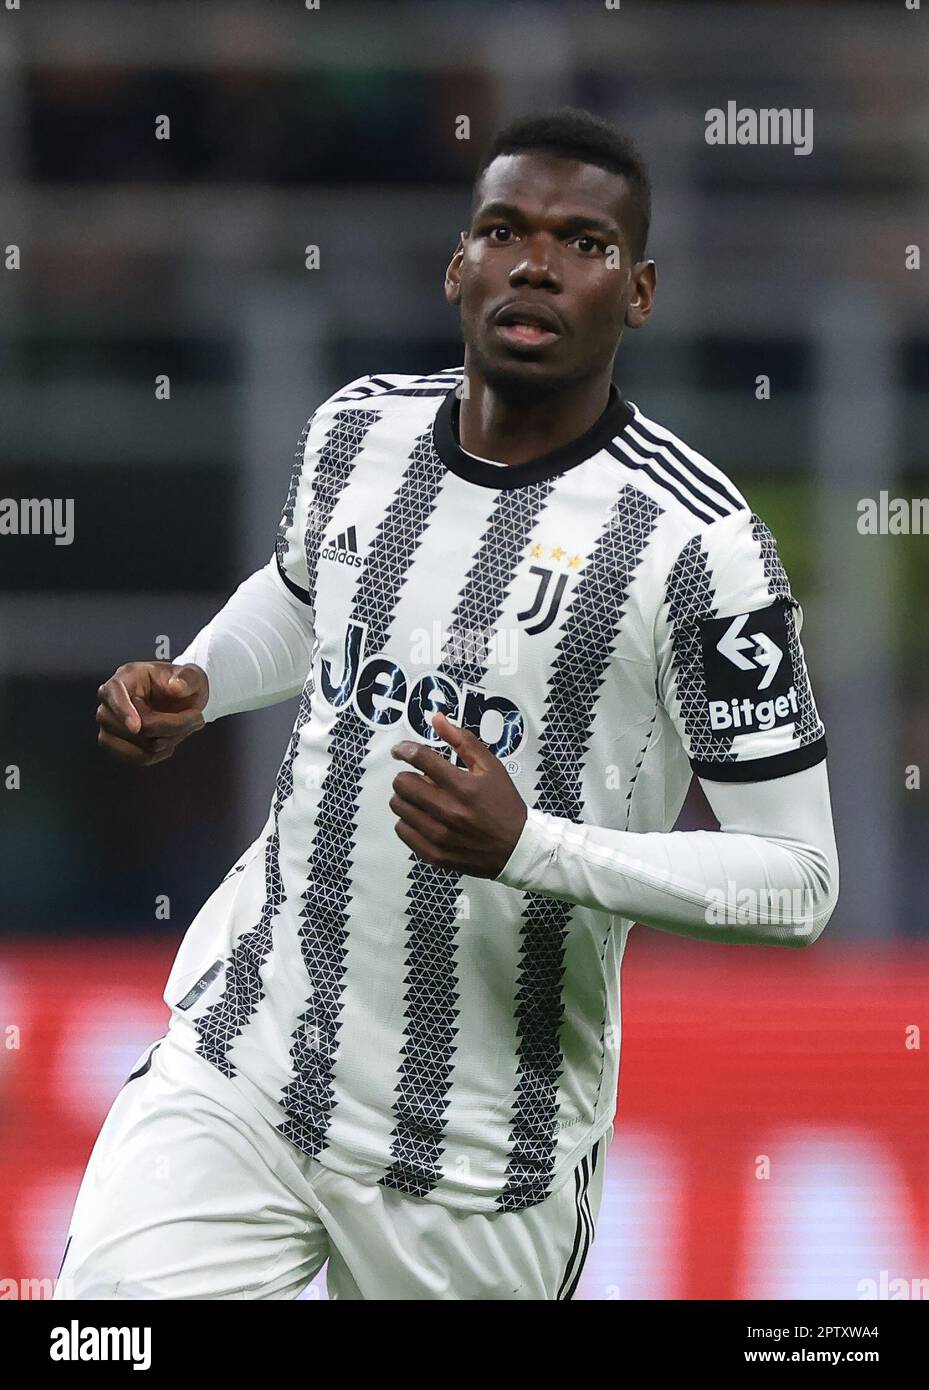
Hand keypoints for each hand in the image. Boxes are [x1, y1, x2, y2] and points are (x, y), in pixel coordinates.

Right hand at [96, 661, 208, 764]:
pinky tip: (172, 741)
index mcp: (127, 676)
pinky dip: (160, 754)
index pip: (112, 691)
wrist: (182, 701)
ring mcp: (110, 723)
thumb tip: (176, 687)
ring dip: (166, 742)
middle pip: (130, 727)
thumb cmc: (183, 684)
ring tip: (185, 728)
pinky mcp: (116, 743)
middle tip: (196, 718)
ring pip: (135, 745)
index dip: (122, 710)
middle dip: (169, 727)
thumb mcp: (193, 675)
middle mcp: (112, 700)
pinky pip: (137, 758)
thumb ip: (188, 678)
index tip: (137, 727)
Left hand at [389, 711, 527, 877]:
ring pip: (399, 806)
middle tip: (416, 778)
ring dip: (406, 798)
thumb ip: (463, 741)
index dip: (404, 750)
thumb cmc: (504, 803)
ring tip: (422, 799)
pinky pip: (402, 830)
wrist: (517, 847)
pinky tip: (423, 818)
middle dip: (406, 775)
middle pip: (402, 783)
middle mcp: (449, 810)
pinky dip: (408, 821)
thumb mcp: (491, 767)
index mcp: (463, 786)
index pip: (420, 759)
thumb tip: (437, 719)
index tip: (401, 751)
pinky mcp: (434, 854)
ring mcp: (439, 835)